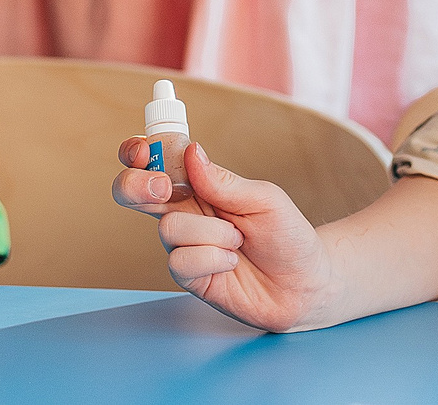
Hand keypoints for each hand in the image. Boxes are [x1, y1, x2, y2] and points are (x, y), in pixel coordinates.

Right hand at [112, 139, 335, 331]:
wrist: (305, 285)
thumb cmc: (288, 235)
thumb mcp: (264, 198)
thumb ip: (225, 181)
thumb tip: (192, 152)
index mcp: (198, 185)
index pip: (156, 162)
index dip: (138, 152)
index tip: (144, 152)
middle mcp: (184, 211)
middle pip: (132, 192)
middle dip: (136, 185)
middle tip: (164, 188)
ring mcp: (183, 244)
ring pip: (168, 227)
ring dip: (210, 233)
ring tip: (237, 241)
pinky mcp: (188, 276)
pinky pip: (180, 261)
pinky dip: (211, 259)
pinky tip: (230, 263)